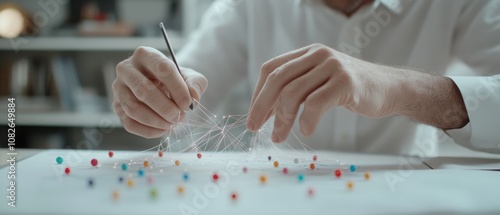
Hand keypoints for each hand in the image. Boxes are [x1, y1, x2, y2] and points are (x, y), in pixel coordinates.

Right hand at [113, 46, 206, 137]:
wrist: (161, 87)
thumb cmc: (174, 80)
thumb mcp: (190, 77)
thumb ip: (196, 83)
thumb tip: (193, 96)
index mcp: (146, 55)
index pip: (162, 68)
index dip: (177, 88)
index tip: (187, 104)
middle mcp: (126, 69)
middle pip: (143, 90)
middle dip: (165, 107)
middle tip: (180, 117)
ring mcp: (118, 88)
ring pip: (133, 108)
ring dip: (156, 120)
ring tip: (172, 123)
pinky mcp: (116, 106)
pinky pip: (129, 123)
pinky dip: (148, 130)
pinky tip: (162, 129)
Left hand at [247, 43, 400, 142]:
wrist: (389, 88)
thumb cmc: (350, 90)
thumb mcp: (319, 82)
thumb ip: (296, 89)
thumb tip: (265, 112)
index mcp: (307, 54)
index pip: (271, 69)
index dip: (257, 94)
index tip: (253, 117)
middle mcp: (317, 55)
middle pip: (277, 79)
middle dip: (261, 107)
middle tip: (255, 128)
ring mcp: (332, 66)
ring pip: (293, 92)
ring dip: (282, 119)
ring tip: (280, 136)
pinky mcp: (346, 82)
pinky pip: (315, 103)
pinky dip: (306, 120)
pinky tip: (306, 130)